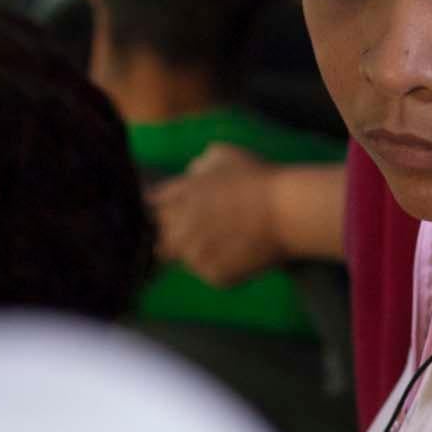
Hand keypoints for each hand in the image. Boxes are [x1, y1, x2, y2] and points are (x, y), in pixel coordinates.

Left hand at [148, 143, 281, 287]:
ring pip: (185, 260)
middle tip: (197, 231)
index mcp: (176, 197)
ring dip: (197, 253)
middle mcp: (178, 229)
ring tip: (228, 238)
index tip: (164, 212)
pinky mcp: (213, 276)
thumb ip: (195, 167)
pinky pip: (210, 273)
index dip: (153, 211)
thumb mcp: (220, 155)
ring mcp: (194, 256)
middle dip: (169, 238)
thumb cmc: (257, 178)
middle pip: (155, 242)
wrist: (286, 211)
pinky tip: (242, 251)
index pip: (145, 209)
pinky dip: (222, 266)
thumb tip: (188, 177)